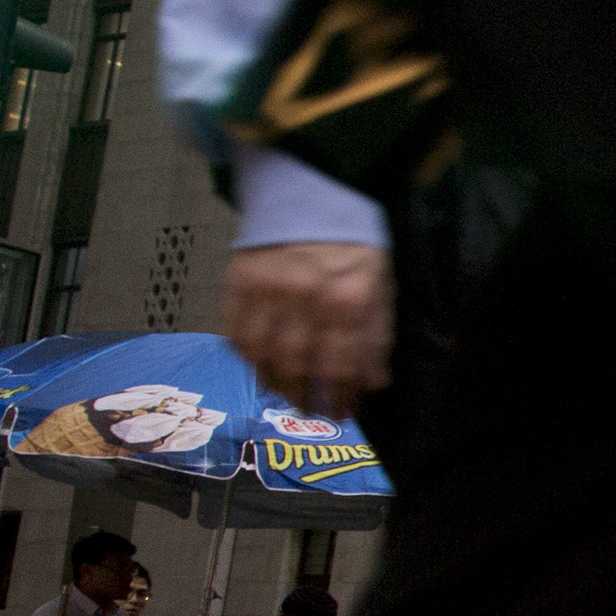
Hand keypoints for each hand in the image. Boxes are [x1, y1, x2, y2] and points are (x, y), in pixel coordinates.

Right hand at [221, 240, 391, 410]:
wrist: (311, 199)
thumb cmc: (353, 249)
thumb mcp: (380, 289)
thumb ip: (375, 338)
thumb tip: (373, 385)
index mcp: (346, 300)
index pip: (340, 366)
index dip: (339, 398)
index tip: (339, 416)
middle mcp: (303, 297)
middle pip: (297, 366)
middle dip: (304, 397)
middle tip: (309, 411)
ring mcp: (265, 290)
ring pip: (262, 355)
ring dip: (272, 383)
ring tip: (284, 394)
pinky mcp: (237, 281)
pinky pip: (235, 332)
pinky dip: (246, 356)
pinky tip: (259, 366)